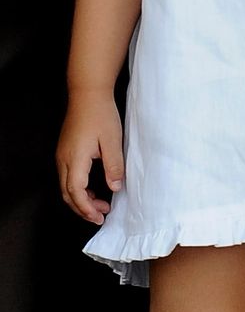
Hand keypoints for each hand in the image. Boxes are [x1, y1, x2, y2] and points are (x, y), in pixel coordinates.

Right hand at [57, 90, 123, 224]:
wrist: (88, 94)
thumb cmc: (101, 114)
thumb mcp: (113, 141)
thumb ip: (114, 166)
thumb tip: (115, 188)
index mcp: (75, 158)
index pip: (75, 192)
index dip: (86, 207)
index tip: (99, 217)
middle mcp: (63, 159)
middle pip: (67, 193)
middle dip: (83, 208)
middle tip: (100, 217)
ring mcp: (62, 155)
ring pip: (65, 186)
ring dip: (81, 199)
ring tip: (101, 205)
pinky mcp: (65, 151)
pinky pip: (67, 176)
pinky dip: (78, 188)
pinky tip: (93, 189)